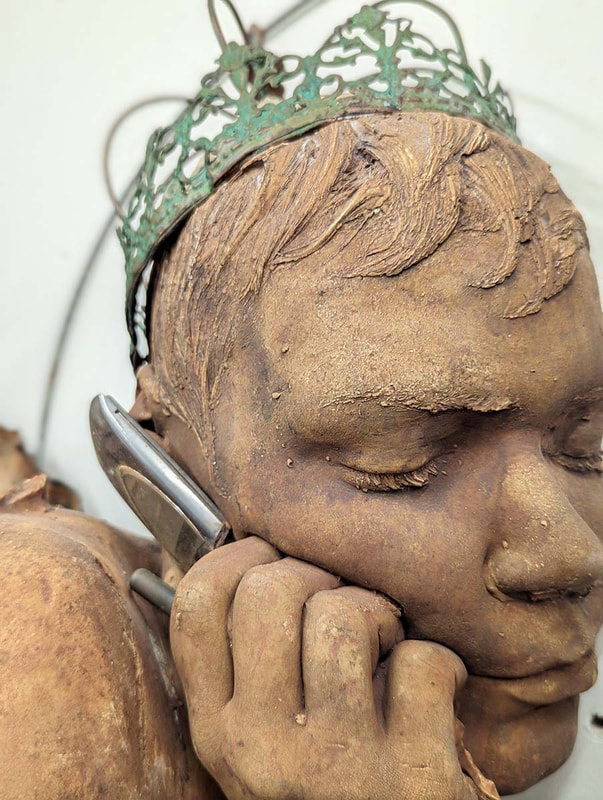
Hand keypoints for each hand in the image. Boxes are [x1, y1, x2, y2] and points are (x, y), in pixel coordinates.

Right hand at [170, 536, 487, 799]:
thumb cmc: (326, 788)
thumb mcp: (259, 738)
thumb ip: (245, 666)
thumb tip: (248, 560)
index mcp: (215, 730)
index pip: (196, 603)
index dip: (238, 556)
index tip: (271, 558)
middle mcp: (260, 748)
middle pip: (269, 590)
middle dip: (317, 576)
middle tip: (339, 602)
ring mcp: (335, 765)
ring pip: (343, 614)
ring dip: (377, 613)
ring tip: (385, 644)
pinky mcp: (412, 778)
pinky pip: (422, 661)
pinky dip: (440, 664)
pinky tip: (431, 693)